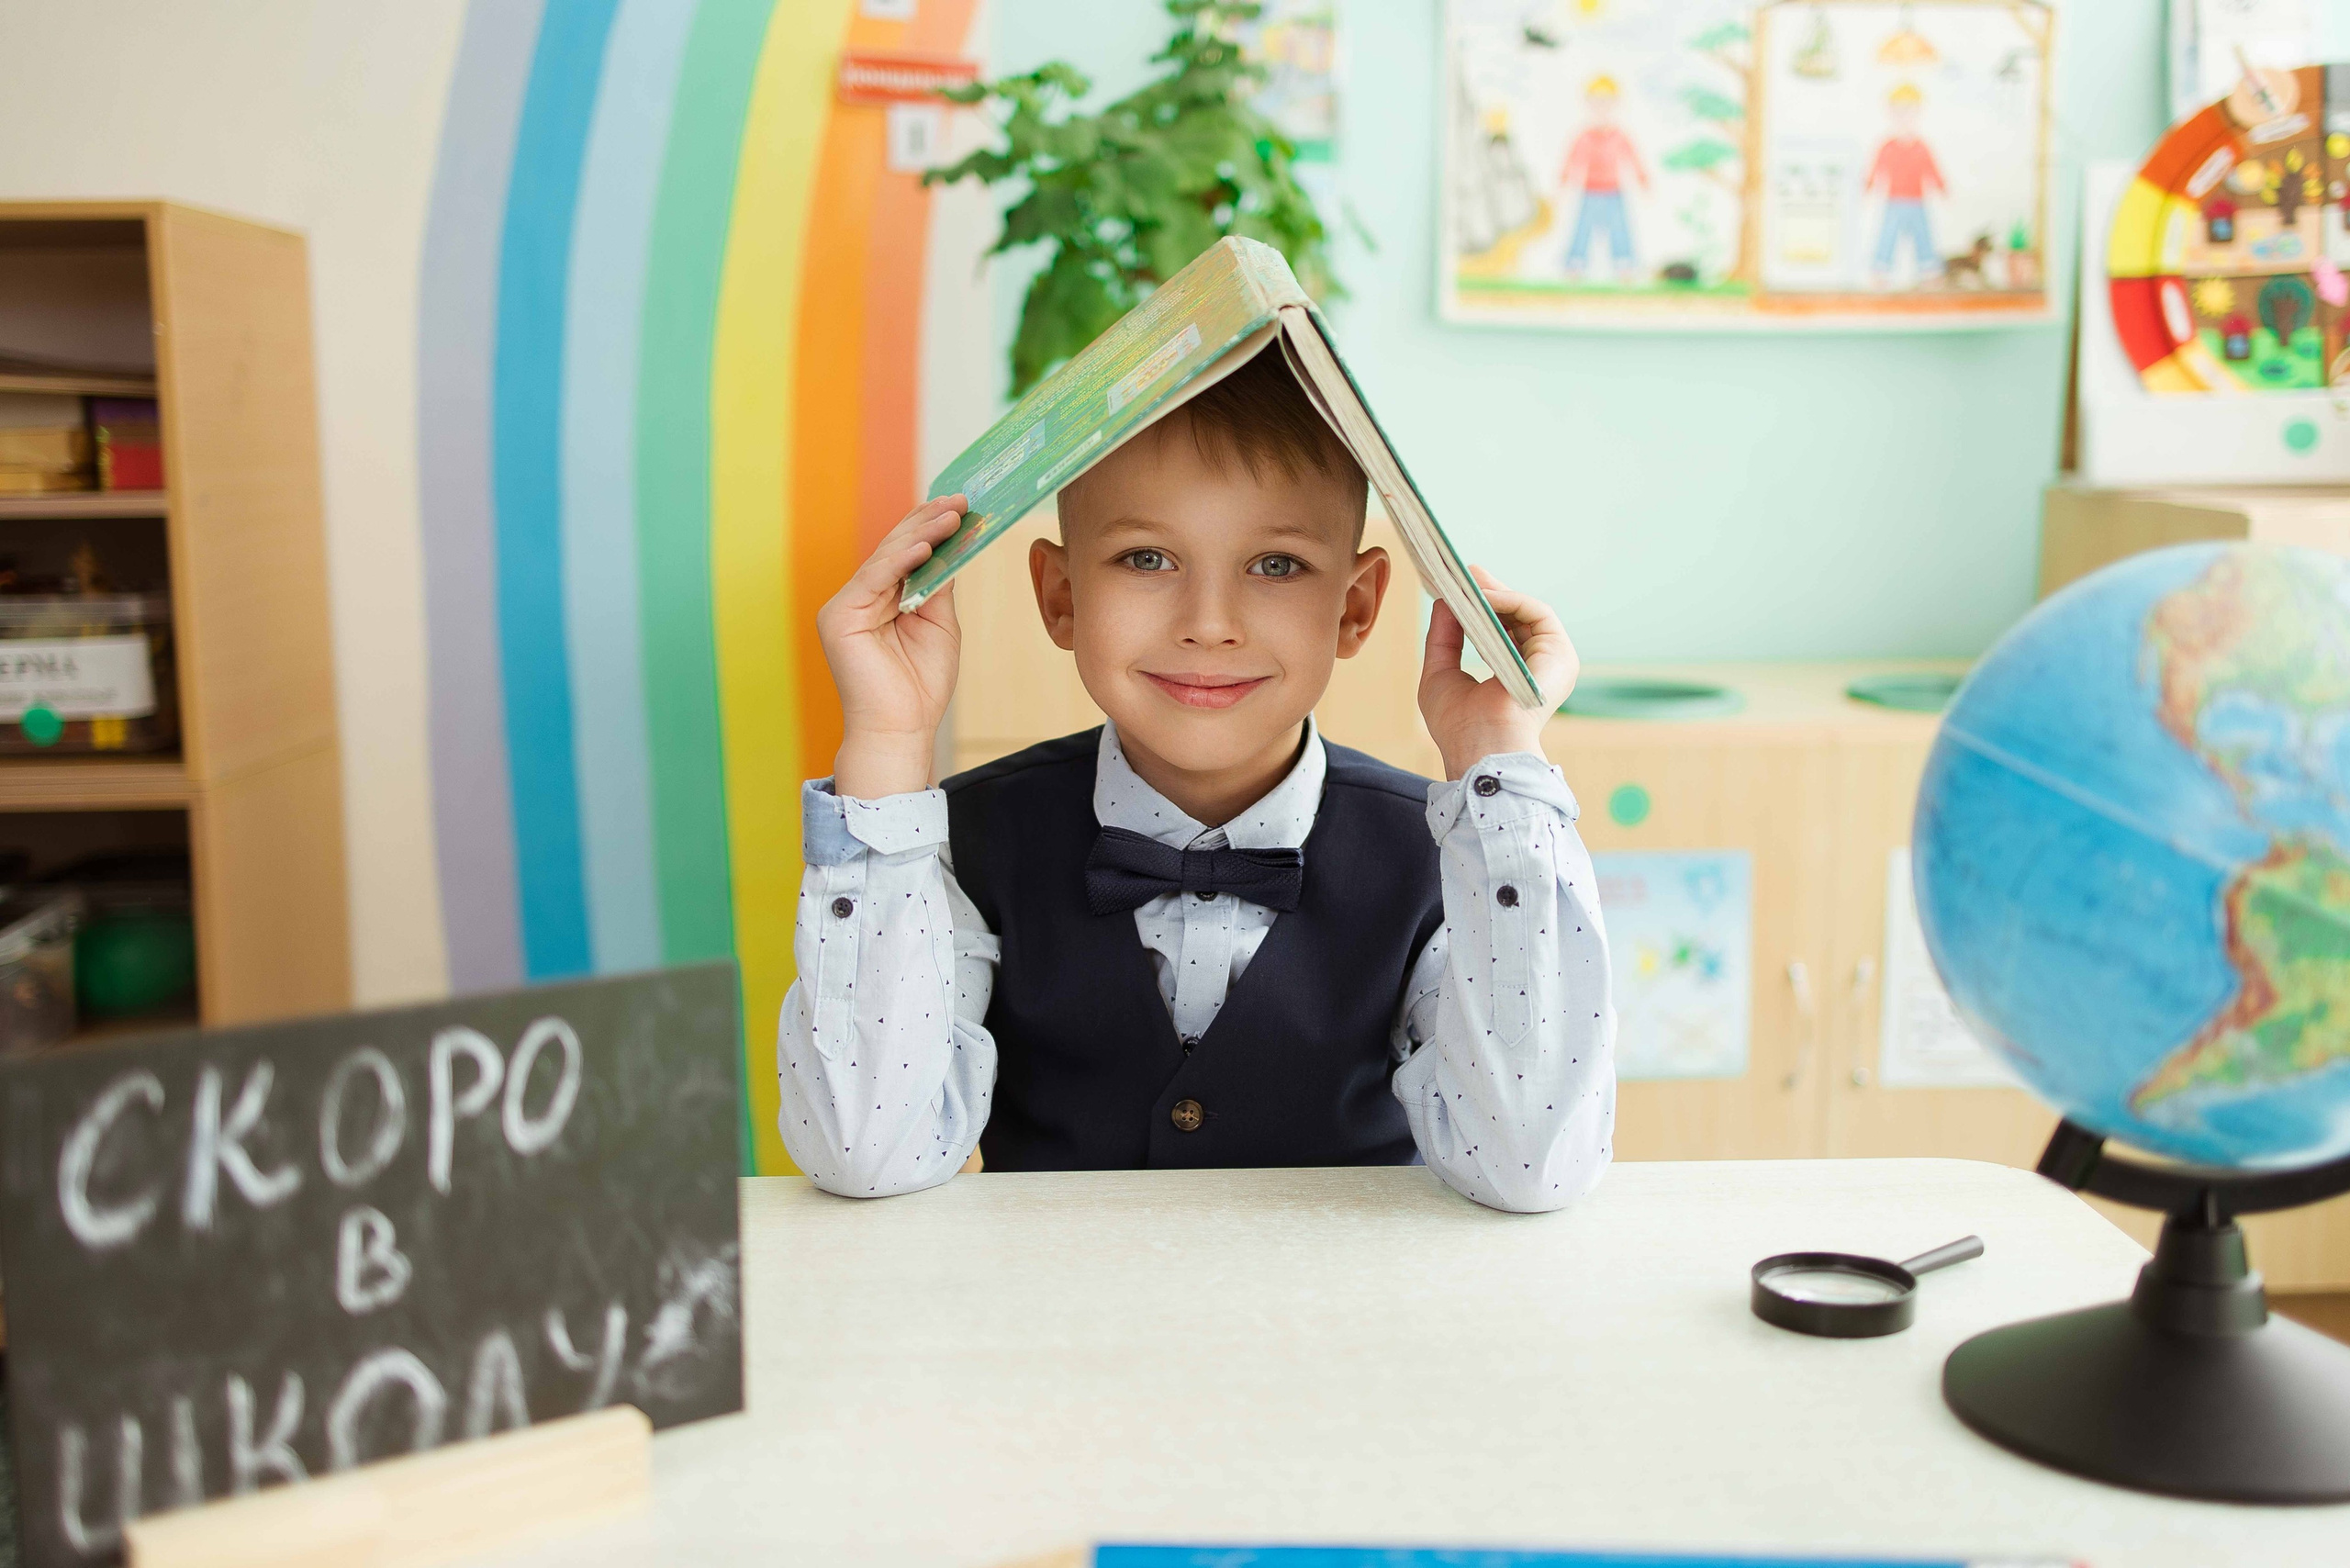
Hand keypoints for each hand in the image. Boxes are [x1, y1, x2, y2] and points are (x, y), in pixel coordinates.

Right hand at [816, 495, 967, 798]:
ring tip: (952, 514)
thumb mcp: (938, 625)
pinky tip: (926, 544)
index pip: (906, 555)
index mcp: (881, 600)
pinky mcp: (839, 616)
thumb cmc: (920, 686)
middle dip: (929, 522)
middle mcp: (860, 598)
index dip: (931, 528)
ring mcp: (846, 605)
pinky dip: (900, 560)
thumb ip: (937, 586)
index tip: (961, 506)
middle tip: (960, 500)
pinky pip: (873, 578)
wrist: (901, 729)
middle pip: (895, 549)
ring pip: (886, 558)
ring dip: (921, 533)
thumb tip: (948, 547)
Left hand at [1418, 566, 1578, 780]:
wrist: (1480, 748)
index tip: (1463, 586)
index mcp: (1517, 676)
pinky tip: (1483, 598)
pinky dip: (1509, 600)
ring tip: (1469, 583)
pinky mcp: (1559, 653)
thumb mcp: (1441, 673)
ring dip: (1497, 594)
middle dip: (1492, 592)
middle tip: (1467, 572)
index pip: (1505, 631)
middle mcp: (1539, 667)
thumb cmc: (1459, 726)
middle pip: (1519, 617)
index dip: (1485, 607)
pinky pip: (1536, 612)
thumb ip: (1444, 637)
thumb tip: (1445, 601)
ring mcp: (1553, 660)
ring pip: (1528, 611)